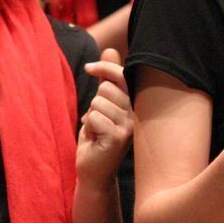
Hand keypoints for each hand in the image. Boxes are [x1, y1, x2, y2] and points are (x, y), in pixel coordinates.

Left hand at [76, 48, 132, 186]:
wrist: (94, 173)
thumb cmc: (97, 138)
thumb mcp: (100, 105)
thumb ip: (107, 79)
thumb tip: (110, 49)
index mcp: (133, 104)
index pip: (122, 75)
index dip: (105, 68)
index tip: (88, 68)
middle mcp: (135, 113)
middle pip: (106, 88)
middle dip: (94, 102)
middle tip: (96, 122)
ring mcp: (128, 126)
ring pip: (98, 103)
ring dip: (90, 117)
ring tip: (96, 132)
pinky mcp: (118, 138)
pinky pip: (94, 118)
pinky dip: (88, 128)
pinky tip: (95, 140)